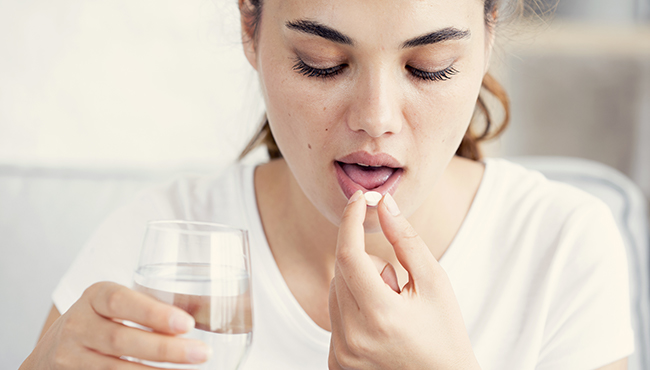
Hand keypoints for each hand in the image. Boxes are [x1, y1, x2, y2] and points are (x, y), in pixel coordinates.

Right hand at [21, 282, 210, 368]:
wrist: (52, 352)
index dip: (153, 313)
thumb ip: (148, 308)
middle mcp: (78, 325)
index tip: (186, 324)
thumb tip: (202, 319)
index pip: (121, 301)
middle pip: (122, 339)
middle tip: (202, 353)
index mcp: (95, 297)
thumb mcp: (115, 306)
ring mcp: (70, 357)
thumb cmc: (102, 322)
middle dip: (166, 349)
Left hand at [328, 190, 479, 369]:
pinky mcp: (336, 364)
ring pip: (335, 292)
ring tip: (391, 312)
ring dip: (359, 288)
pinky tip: (380, 327)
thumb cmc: (445, 333)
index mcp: (380, 316)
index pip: (349, 255)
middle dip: (367, 265)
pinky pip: (334, 317)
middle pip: (342, 272)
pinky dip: (352, 310)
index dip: (351, 221)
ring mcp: (342, 355)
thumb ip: (406, 240)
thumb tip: (383, 204)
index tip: (359, 199)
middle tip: (398, 288)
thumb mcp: (435, 283)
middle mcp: (353, 338)